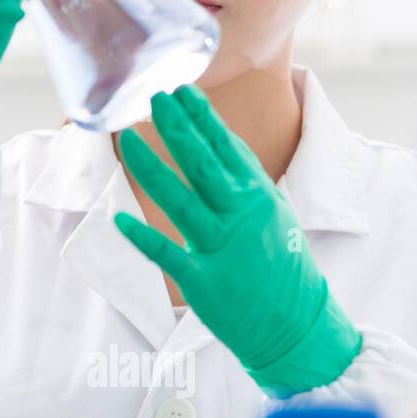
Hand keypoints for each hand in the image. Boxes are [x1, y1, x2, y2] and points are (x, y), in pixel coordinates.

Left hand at [114, 85, 361, 397]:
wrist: (298, 327)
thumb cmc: (281, 266)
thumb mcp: (274, 214)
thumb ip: (245, 180)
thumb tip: (218, 139)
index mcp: (259, 198)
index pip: (226, 148)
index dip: (202, 118)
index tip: (180, 90)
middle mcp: (242, 217)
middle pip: (203, 164)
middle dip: (176, 128)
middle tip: (153, 96)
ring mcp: (222, 247)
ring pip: (181, 199)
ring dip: (151, 167)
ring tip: (127, 138)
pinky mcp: (203, 281)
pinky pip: (167, 253)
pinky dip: (142, 235)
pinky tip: (118, 217)